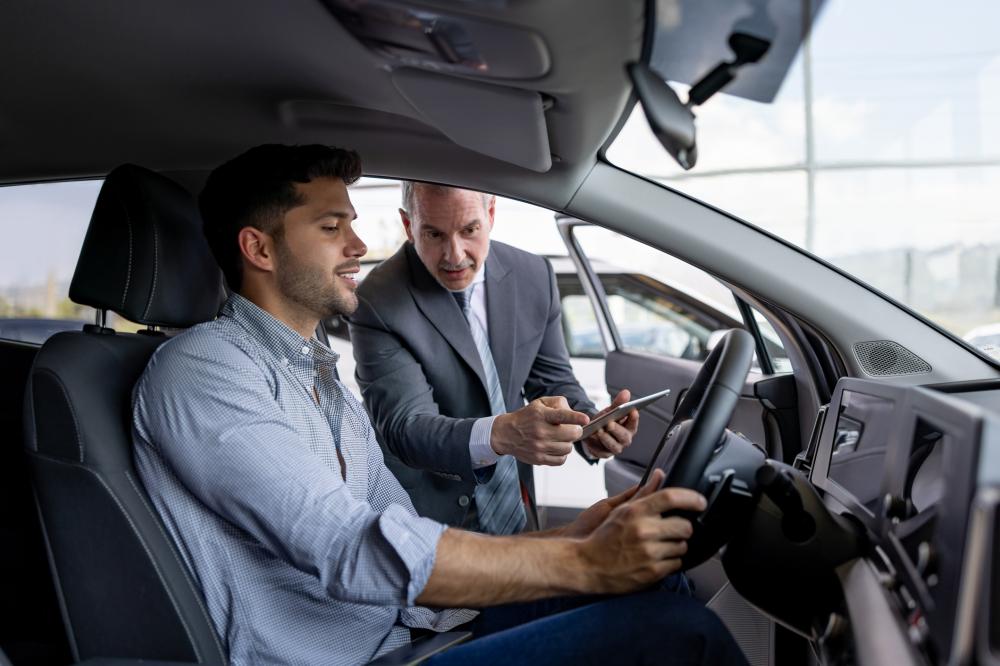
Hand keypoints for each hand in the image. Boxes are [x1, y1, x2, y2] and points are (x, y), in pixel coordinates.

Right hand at [491, 396, 589, 465]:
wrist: (506, 434)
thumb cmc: (527, 417)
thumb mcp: (540, 403)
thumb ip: (558, 403)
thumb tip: (574, 413)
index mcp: (541, 415)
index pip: (561, 416)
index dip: (575, 418)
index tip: (585, 419)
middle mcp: (540, 431)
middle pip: (571, 434)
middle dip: (576, 431)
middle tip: (571, 429)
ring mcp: (539, 447)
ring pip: (568, 448)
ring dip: (568, 443)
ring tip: (559, 438)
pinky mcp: (539, 459)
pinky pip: (561, 460)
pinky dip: (562, 454)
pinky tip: (556, 447)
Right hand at [575, 469, 705, 594]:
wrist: (587, 566)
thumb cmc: (602, 538)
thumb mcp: (620, 510)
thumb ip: (643, 493)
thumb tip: (659, 475)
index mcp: (635, 512)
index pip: (671, 497)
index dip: (691, 498)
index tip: (700, 501)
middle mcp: (643, 531)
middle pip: (684, 525)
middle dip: (683, 527)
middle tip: (673, 529)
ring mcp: (649, 553)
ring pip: (682, 546)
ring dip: (675, 545)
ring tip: (660, 545)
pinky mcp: (652, 572)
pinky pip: (676, 564)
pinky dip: (670, 561)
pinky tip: (656, 558)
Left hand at [582, 389, 638, 458]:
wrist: (593, 432)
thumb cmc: (606, 420)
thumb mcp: (611, 411)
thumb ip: (618, 403)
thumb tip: (626, 392)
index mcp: (629, 428)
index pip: (633, 423)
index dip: (634, 418)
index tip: (633, 411)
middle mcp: (624, 440)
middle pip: (624, 437)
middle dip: (617, 430)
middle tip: (610, 424)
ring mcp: (615, 448)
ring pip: (613, 446)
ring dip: (606, 439)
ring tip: (598, 431)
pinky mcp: (604, 454)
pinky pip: (600, 452)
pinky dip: (595, 446)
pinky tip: (590, 439)